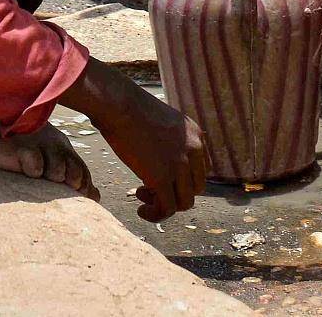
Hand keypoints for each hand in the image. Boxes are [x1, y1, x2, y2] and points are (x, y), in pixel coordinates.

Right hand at [61, 58, 207, 219]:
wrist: (119, 105)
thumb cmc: (129, 108)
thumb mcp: (161, 120)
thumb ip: (168, 139)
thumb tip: (158, 158)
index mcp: (195, 134)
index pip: (201, 169)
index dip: (182, 179)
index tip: (161, 177)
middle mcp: (194, 149)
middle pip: (196, 187)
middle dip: (175, 193)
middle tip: (149, 188)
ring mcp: (180, 164)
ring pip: (185, 202)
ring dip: (165, 205)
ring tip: (143, 196)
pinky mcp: (162, 178)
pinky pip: (168, 209)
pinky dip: (155, 215)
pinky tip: (141, 211)